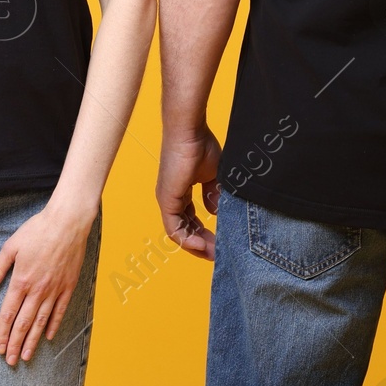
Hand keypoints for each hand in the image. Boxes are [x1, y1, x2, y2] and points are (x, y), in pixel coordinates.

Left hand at [0, 203, 92, 365]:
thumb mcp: (11, 246)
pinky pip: (60, 310)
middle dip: (16, 344)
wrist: (68, 221)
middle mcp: (38, 289)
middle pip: (24, 323)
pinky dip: (53, 325)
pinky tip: (47, 336)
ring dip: (32, 341)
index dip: (2, 333)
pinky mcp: (68, 285)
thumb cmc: (38, 229)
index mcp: (21, 280)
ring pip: (41, 321)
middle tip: (11, 361)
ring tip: (27, 356)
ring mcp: (55, 289)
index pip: (9, 314)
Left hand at [156, 126, 220, 259]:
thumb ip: (213, 194)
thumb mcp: (212, 175)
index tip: (219, 242)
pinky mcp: (166, 200)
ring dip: (196, 246)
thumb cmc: (200, 145)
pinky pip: (174, 229)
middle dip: (202, 244)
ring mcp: (167, 200)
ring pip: (179, 233)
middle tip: (218, 254)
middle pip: (185, 229)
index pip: (191, 219)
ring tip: (213, 254)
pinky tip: (201, 246)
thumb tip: (216, 211)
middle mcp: (171, 198)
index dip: (204, 233)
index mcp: (181, 191)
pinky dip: (187, 240)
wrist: (190, 131)